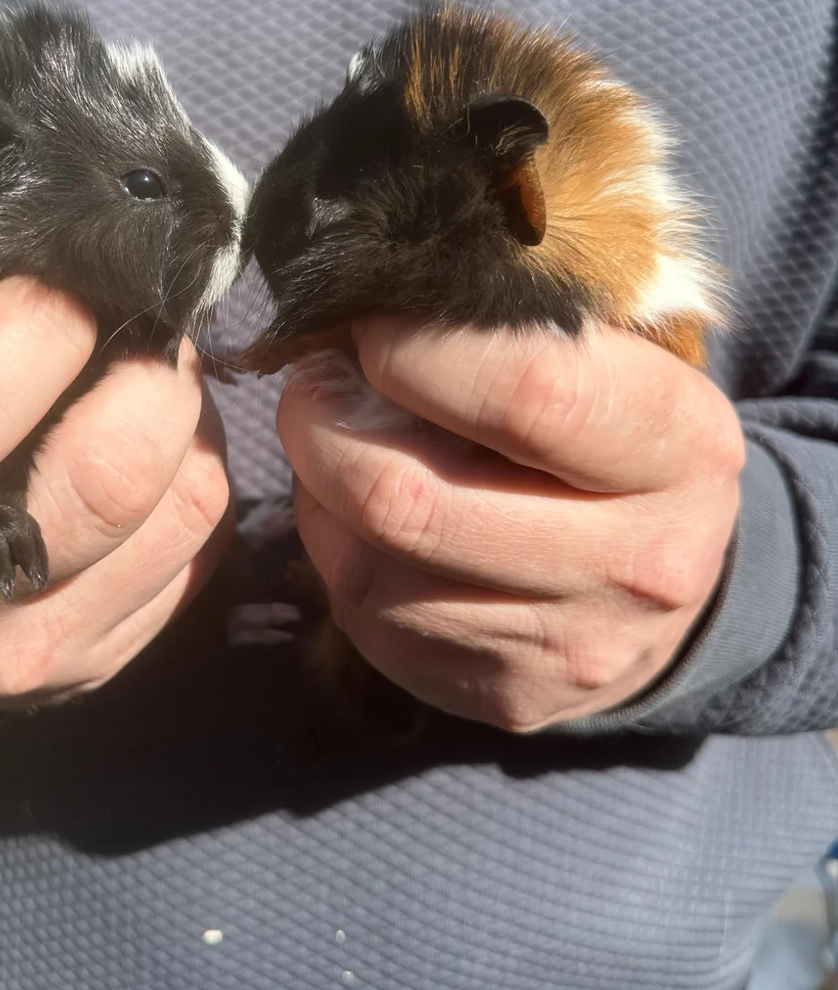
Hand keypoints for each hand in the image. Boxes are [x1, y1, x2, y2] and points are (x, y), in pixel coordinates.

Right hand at [0, 277, 231, 709]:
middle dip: (146, 370)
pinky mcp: (110, 658)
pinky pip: (204, 537)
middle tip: (144, 318)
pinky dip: (200, 466)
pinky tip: (161, 442)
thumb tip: (89, 266)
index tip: (60, 282)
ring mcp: (35, 650)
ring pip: (181, 505)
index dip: (26, 335)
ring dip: (187, 413)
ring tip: (154, 374)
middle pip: (102, 479)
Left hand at [277, 319, 744, 731]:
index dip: (416, 350)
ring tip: (334, 445)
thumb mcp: (615, 348)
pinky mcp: (507, 697)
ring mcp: (573, 647)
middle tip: (309, 386)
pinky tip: (356, 518)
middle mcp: (640, 562)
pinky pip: (369, 623)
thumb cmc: (618, 427)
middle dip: (323, 429)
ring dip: (319, 495)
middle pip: (413, 503)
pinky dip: (338, 557)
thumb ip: (519, 316)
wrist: (673, 572)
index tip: (368, 323)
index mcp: (680, 445)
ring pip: (370, 571)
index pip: (527, 394)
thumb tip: (375, 291)